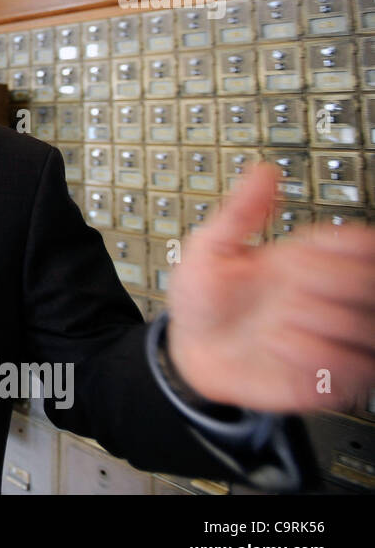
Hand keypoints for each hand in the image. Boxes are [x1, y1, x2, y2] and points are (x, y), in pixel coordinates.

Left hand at [166, 163, 374, 412]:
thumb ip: (239, 212)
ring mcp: (336, 336)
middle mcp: (330, 296)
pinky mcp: (334, 376)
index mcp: (311, 259)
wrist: (191, 353)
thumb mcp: (209, 249)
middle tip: (282, 289)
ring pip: (357, 322)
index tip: (299, 256)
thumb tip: (263, 171)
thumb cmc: (202, 300)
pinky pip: (345, 363)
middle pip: (364, 281)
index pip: (360, 244)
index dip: (338, 247)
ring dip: (305, 321)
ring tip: (273, 321)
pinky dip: (304, 354)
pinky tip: (276, 347)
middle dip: (317, 284)